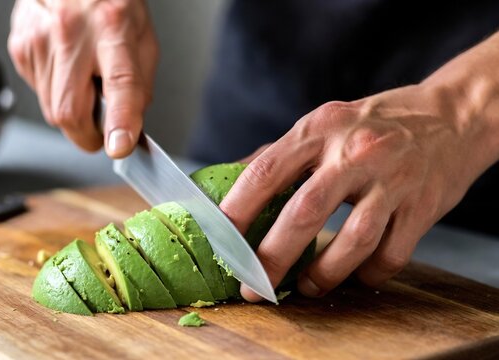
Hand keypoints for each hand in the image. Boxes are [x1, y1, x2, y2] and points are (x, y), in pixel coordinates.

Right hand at [8, 0, 157, 157]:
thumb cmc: (111, 5)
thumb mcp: (142, 40)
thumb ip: (139, 87)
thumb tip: (127, 130)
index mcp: (113, 28)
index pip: (119, 83)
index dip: (120, 120)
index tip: (119, 146)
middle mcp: (71, 32)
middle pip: (70, 111)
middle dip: (88, 135)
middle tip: (102, 129)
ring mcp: (39, 39)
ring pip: (52, 110)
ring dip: (73, 111)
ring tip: (85, 81)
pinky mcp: (20, 47)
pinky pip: (38, 93)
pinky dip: (56, 93)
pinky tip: (66, 69)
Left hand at [221, 83, 492, 300]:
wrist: (452, 116)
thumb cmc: (374, 124)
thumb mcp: (324, 123)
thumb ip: (281, 154)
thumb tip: (232, 179)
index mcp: (320, 129)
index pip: (267, 171)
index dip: (238, 208)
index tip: (220, 240)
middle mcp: (355, 152)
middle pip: (305, 212)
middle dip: (272, 257)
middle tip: (253, 286)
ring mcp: (392, 180)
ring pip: (353, 240)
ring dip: (323, 273)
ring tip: (305, 288)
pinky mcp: (423, 206)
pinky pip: (392, 254)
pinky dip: (369, 273)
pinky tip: (355, 275)